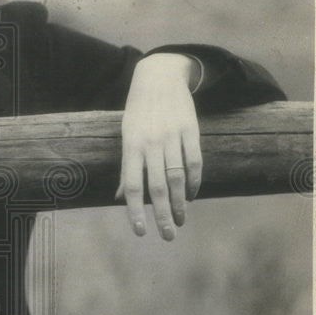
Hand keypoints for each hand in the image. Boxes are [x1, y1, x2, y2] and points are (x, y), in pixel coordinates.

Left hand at [115, 54, 201, 240]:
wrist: (159, 77)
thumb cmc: (138, 113)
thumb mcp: (126, 136)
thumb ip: (126, 167)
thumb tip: (120, 198)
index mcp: (131, 145)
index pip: (133, 185)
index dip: (136, 211)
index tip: (140, 232)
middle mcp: (151, 142)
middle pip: (158, 187)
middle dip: (162, 215)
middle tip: (167, 237)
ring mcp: (172, 136)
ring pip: (177, 178)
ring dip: (180, 203)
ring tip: (181, 221)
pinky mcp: (191, 130)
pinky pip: (194, 162)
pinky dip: (194, 182)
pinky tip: (192, 196)